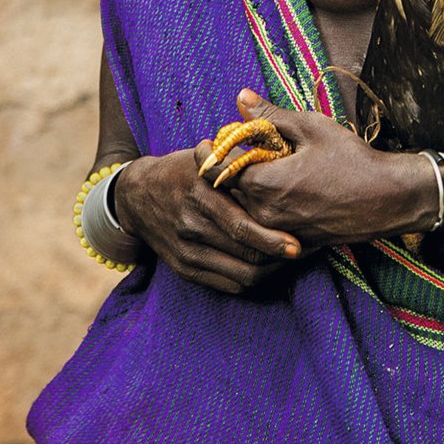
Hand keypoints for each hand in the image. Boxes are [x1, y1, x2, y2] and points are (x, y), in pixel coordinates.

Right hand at [113, 148, 300, 294]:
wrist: (136, 196)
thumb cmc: (181, 170)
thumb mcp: (205, 157)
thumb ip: (237, 163)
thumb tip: (280, 163)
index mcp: (199, 195)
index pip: (241, 226)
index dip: (273, 239)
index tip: (300, 241)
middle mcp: (191, 227)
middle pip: (246, 255)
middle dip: (280, 257)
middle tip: (308, 249)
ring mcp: (187, 253)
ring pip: (241, 276)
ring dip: (271, 271)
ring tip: (294, 259)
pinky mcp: (185, 270)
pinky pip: (228, 285)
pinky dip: (253, 280)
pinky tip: (270, 268)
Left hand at [202, 90, 437, 248]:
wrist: (388, 199)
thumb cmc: (352, 160)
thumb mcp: (311, 127)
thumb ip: (270, 115)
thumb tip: (241, 98)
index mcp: (264, 184)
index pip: (217, 169)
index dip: (214, 150)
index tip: (216, 137)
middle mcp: (264, 213)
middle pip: (228, 190)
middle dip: (231, 167)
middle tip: (245, 147)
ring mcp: (278, 230)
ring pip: (245, 207)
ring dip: (248, 186)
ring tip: (268, 165)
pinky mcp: (291, 240)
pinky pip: (265, 222)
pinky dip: (266, 203)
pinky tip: (286, 187)